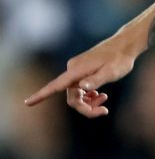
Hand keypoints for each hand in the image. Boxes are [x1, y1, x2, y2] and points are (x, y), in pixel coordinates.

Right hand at [23, 38, 137, 117]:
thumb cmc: (119, 59)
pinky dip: (89, 96)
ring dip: (88, 102)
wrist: (123, 46)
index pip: (55, 86)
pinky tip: (101, 95)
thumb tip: (82, 87)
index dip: (41, 95)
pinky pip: (80, 89)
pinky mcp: (82, 71)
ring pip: (76, 94)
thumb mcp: (111, 72)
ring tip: (104, 101)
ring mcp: (76, 71)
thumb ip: (96, 80)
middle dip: (85, 108)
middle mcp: (73, 70)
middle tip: (104, 111)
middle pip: (71, 97)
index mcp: (76, 70)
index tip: (27, 103)